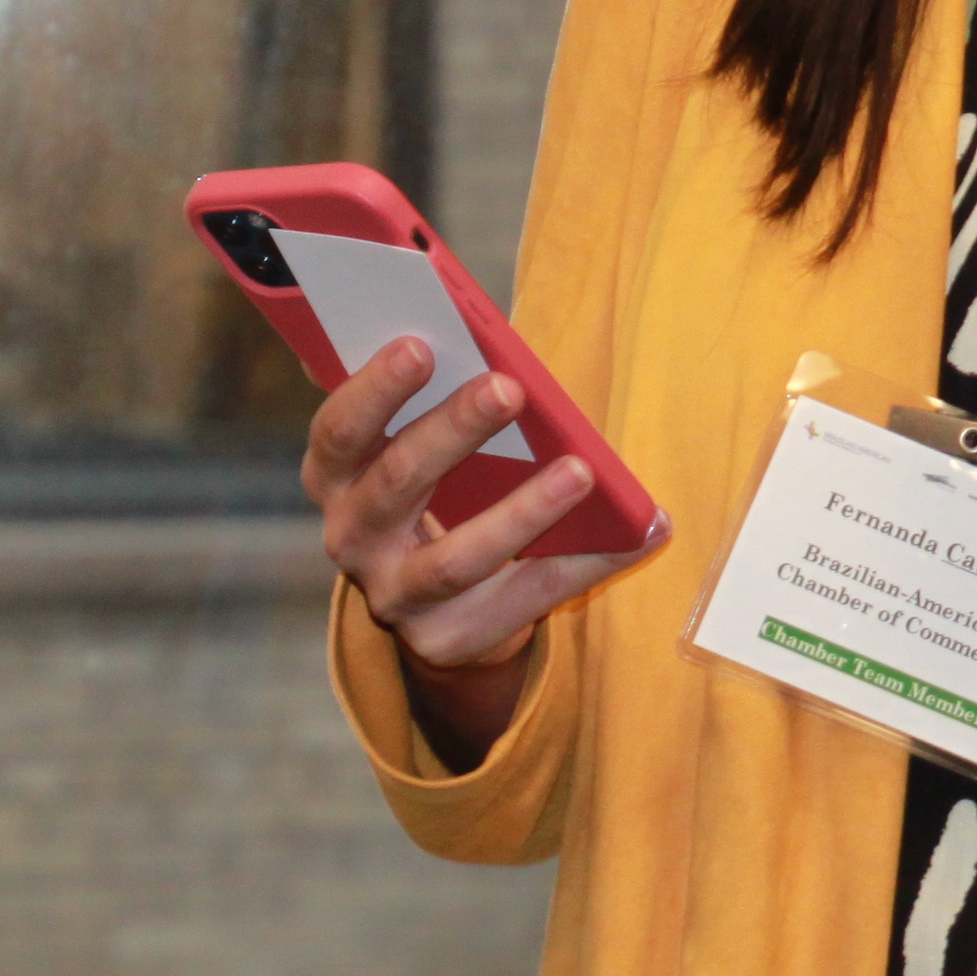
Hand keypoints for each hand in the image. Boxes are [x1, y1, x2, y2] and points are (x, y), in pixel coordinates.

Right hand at [302, 339, 659, 758]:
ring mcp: (394, 597)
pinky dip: (586, 564)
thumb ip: (427, 397)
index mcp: (334, 477)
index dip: (375, 389)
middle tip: (509, 388)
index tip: (422, 345)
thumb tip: (474, 334)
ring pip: (457, 558)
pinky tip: (642, 531)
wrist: (438, 605)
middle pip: (396, 483)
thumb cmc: (437, 488)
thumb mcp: (414, 443)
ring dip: (523, 511)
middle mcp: (351, 539)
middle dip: (453, 431)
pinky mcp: (444, 640)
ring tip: (580, 470)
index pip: (339, 431)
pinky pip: (523, 600)